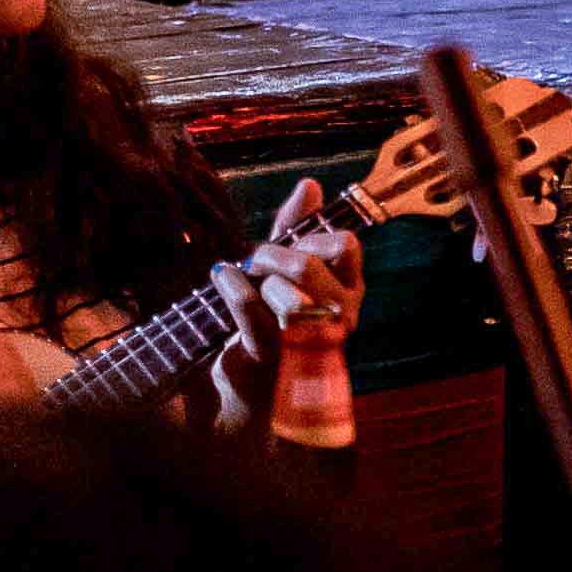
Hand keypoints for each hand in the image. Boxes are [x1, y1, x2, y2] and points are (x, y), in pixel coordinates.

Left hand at [203, 177, 364, 429]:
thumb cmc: (271, 318)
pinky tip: (222, 276)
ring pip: (285, 289)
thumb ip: (296, 227)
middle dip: (273, 254)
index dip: (311, 235)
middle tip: (255, 259)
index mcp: (350, 288)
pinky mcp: (273, 355)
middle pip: (308, 265)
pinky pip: (252, 308)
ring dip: (257, 277)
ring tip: (243, 277)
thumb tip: (309, 185)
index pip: (345, 244)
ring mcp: (309, 340)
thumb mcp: (284, 267)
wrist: (247, 385)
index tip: (290, 243)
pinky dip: (232, 286)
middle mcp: (340, 316)